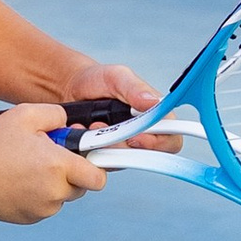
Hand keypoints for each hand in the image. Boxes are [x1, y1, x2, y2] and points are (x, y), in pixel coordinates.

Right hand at [0, 103, 108, 223]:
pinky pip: (45, 206)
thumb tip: (70, 124)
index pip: (98, 177)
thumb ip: (56, 115)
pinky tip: (19, 181)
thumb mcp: (25, 115)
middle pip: (82, 186)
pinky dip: (39, 195)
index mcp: (58, 166)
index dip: (96, 166)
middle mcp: (54, 192)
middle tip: (50, 157)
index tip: (86, 157)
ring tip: (29, 167)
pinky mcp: (30, 218)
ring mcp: (42, 209)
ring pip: (63, 197)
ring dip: (55, 184)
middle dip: (73, 172)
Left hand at [67, 59, 181, 155]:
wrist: (69, 88)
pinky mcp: (102, 156)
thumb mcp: (117, 77)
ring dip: (105, 147)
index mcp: (156, 118)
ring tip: (91, 125)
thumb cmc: (98, 81)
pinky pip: (99, 163)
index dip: (158, 143)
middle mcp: (142, 137)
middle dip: (125, 146)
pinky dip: (88, 149)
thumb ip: (135, 88)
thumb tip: (153, 102)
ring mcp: (121, 149)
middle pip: (147, 157)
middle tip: (105, 129)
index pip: (171, 140)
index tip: (136, 136)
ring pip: (122, 162)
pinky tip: (80, 131)